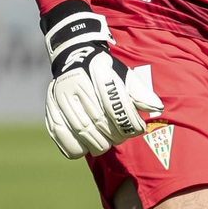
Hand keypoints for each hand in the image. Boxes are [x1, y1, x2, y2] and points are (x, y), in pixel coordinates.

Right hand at [40, 0, 163, 158]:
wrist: (73, 59)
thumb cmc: (105, 72)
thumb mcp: (123, 74)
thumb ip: (139, 92)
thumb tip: (156, 107)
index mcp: (98, 69)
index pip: (116, 104)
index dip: (130, 122)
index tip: (138, 128)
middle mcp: (76, 82)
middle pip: (101, 122)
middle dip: (118, 134)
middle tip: (123, 135)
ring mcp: (60, 98)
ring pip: (85, 134)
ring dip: (102, 144)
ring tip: (108, 140)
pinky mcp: (50, 113)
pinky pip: (66, 141)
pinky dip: (81, 149)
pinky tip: (89, 144)